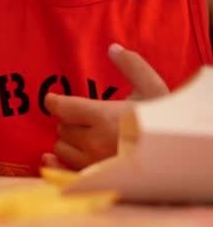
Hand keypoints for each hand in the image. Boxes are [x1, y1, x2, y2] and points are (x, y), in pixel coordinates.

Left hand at [43, 43, 169, 169]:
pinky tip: (51, 156)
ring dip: (69, 140)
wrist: (176, 154)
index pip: (64, 108)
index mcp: (105, 117)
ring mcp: (92, 163)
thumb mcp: (152, 89)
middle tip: (86, 119)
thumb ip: (132, 66)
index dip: (55, 102)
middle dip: (70, 121)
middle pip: (62, 127)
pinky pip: (61, 168)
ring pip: (61, 147)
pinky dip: (56, 161)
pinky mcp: (92, 177)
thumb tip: (114, 48)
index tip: (52, 99)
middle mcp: (94, 141)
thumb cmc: (163, 121)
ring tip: (86, 136)